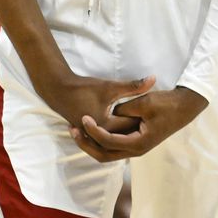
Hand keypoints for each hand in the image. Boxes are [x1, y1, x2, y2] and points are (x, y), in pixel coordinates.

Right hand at [38, 72, 156, 138]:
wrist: (59, 91)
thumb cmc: (84, 88)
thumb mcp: (110, 87)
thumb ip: (132, 86)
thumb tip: (153, 79)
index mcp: (106, 125)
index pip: (130, 126)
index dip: (145, 118)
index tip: (158, 110)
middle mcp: (100, 135)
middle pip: (125, 135)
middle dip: (137, 127)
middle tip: (154, 118)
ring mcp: (94, 136)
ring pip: (116, 138)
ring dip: (127, 130)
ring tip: (142, 120)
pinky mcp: (91, 134)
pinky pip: (108, 137)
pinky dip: (118, 131)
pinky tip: (128, 123)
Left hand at [70, 86, 208, 161]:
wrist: (184, 107)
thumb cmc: (166, 105)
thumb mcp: (144, 103)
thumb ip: (124, 109)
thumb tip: (107, 113)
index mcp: (138, 143)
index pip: (108, 142)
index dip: (93, 131)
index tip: (83, 118)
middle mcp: (136, 150)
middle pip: (103, 155)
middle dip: (86, 144)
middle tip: (72, 130)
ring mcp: (135, 147)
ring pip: (107, 153)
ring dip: (91, 143)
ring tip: (77, 129)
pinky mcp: (135, 141)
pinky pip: (113, 146)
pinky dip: (100, 140)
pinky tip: (90, 128)